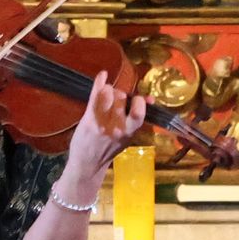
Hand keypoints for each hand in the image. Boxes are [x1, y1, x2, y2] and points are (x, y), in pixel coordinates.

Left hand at [61, 71, 148, 197]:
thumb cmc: (108, 150)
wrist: (88, 165)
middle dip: (119, 95)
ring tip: (105, 98)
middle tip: (114, 102)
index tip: (135, 100)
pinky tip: (102, 75)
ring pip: (109, 92)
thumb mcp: (127, 137)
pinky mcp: (89, 119)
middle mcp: (118, 126)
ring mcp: (103, 122)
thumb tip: (150, 99)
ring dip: (107, 91)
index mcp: (130, 131)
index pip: (139, 108)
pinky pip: (96, 95)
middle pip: (122, 97)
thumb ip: (135, 120)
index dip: (137, 100)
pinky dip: (99, 81)